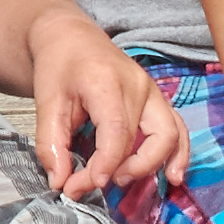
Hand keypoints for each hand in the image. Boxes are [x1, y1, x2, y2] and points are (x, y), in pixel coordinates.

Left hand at [26, 21, 179, 194]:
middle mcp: (137, 85)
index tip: (85, 185)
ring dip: (152, 165)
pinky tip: (172, 177)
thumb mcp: (45, 102)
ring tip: (125, 181)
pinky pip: (178, 129)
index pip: (117, 130)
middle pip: (143, 138)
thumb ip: (51, 143)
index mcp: (107, 82)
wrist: (71, 38)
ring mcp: (152, 92)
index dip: (106, 163)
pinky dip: (178, 154)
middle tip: (93, 184)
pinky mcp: (157, 100)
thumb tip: (60, 181)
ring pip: (170, 135)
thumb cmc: (59, 65)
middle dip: (122, 169)